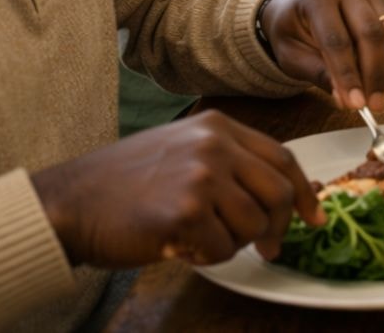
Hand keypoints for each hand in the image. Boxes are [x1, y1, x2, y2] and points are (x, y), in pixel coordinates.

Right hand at [31, 110, 321, 266]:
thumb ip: (230, 165)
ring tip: (200, 239)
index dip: (303, 192)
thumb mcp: (183, 152)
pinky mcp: (186, 210)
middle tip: (269, 249)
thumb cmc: (124, 184)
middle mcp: (215, 144)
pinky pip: (224, 248)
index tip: (314, 217)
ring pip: (254, 224)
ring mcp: (201, 175)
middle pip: (277, 192)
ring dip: (233, 244)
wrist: (69, 202)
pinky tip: (180, 246)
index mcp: (218, 126)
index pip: (283, 157)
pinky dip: (208, 257)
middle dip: (278, 227)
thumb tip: (282, 198)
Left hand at [258, 0, 383, 110]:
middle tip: (371, 104)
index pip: (336, 39)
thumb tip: (345, 97)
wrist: (298, 10)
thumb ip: (317, 73)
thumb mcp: (291, 55)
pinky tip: (381, 78)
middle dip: (373, 74)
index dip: (347, 74)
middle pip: (370, 33)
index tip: (355, 103)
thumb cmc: (293, 32)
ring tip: (376, 94)